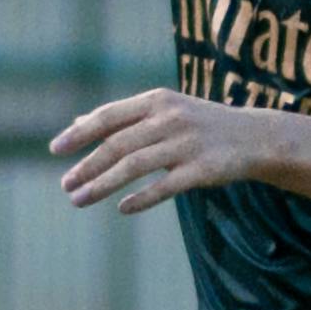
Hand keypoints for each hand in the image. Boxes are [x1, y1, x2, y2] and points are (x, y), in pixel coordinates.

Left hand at [54, 89, 269, 217]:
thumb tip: (77, 122)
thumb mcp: (163, 111)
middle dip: (87, 166)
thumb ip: (122, 118)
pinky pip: (165, 187)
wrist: (254, 137)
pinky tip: (122, 208)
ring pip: (135, 166)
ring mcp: (187, 144)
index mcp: (157, 101)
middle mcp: (170, 118)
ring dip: (103, 185)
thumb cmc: (199, 124)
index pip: (109, 115)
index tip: (55, 149)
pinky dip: (141, 198)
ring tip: (80, 199)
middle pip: (118, 144)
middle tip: (65, 185)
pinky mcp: (202, 169)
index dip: (80, 133)